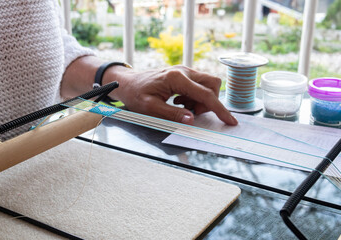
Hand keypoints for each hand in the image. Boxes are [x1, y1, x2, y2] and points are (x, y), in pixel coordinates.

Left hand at [104, 65, 237, 125]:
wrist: (128, 82)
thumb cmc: (136, 94)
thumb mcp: (151, 108)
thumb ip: (172, 114)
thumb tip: (191, 120)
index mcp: (176, 78)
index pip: (205, 94)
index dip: (219, 109)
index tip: (230, 121)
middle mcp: (184, 71)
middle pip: (212, 84)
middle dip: (209, 102)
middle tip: (192, 112)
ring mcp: (184, 71)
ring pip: (207, 85)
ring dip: (200, 100)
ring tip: (181, 107)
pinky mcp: (183, 74)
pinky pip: (198, 86)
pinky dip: (194, 97)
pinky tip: (179, 102)